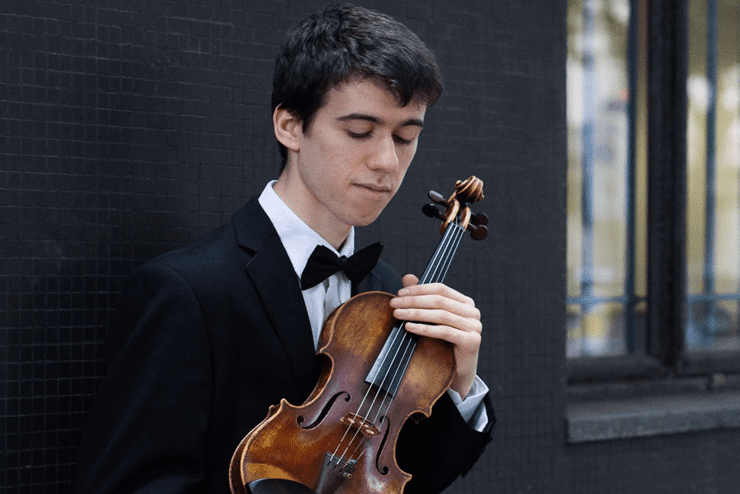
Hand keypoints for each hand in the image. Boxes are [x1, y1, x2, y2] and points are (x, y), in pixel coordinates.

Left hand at [389, 274, 481, 397]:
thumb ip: (422, 298)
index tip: (399, 293)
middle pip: (439, 301)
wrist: (457, 373)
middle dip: (413, 301)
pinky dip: (425, 328)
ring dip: (416, 313)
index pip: (440, 289)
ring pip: (440, 315)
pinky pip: (444, 331)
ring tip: (398, 315)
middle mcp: (472, 312)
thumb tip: (408, 277)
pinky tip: (409, 327)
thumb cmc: (443, 345)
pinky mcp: (472, 341)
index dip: (419, 289)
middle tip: (394, 304)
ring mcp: (474, 326)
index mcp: (464, 302)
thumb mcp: (431, 319)